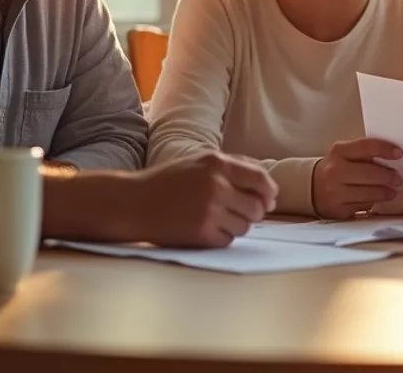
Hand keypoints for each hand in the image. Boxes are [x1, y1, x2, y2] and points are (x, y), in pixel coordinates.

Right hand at [123, 153, 277, 247]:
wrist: (133, 202)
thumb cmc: (167, 182)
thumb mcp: (199, 162)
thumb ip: (232, 167)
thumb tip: (267, 185)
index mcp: (218, 163)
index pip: (261, 179)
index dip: (269, 193)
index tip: (269, 201)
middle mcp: (217, 185)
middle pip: (257, 207)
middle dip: (252, 213)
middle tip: (236, 212)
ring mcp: (209, 210)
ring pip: (245, 226)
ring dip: (235, 226)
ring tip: (215, 219)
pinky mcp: (201, 232)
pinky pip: (228, 240)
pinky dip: (220, 237)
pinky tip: (203, 228)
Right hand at [312, 138, 402, 218]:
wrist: (311, 187)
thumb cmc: (336, 168)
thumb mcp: (345, 155)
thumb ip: (364, 154)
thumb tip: (392, 159)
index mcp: (338, 151)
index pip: (367, 147)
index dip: (385, 149)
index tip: (399, 153)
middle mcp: (335, 171)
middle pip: (371, 173)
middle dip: (389, 177)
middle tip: (397, 179)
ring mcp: (335, 192)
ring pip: (369, 194)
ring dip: (385, 193)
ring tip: (391, 191)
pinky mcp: (338, 209)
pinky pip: (363, 207)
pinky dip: (373, 203)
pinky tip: (376, 199)